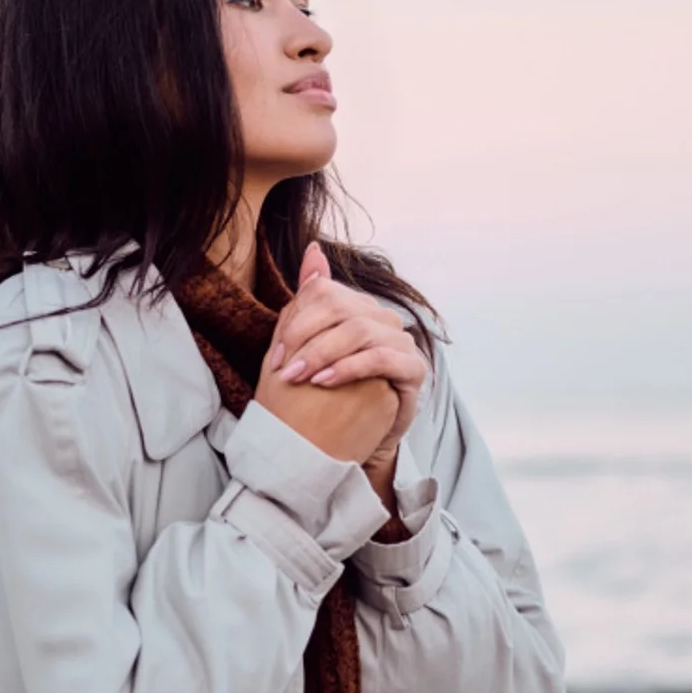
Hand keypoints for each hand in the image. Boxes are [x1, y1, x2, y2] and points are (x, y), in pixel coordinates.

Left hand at [269, 242, 426, 465]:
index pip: (325, 292)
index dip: (298, 319)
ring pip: (360, 330)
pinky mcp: (414, 370)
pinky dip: (349, 368)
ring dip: (323, 353)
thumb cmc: (325, 395)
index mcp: (358, 308)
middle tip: (284, 367)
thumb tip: (313, 249)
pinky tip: (326, 382)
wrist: (348, 443)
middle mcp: (382, 319)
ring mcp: (401, 342)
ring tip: (299, 377)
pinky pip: (382, 357)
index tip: (277, 353)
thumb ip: (310, 301)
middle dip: (306, 336)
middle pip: (342, 307)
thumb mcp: (308, 347)